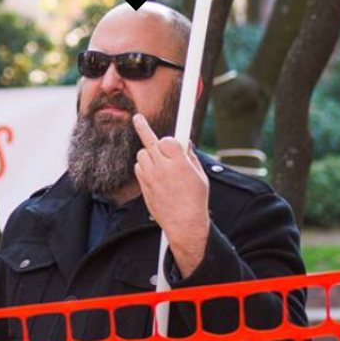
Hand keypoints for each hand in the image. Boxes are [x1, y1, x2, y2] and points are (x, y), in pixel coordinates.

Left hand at [133, 114, 209, 277]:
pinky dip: (144, 166)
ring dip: (150, 154)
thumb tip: (185, 143)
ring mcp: (151, 176)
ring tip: (160, 163)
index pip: (168, 140)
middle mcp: (164, 168)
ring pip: (142, 154)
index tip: (146, 117)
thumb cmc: (195, 200)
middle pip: (151, 143)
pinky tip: (154, 173)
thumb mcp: (200, 176)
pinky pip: (138, 166)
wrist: (183, 223)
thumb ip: (190, 157)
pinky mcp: (143, 184)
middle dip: (149, 135)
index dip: (167, 138)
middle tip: (140, 121)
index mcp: (181, 164)